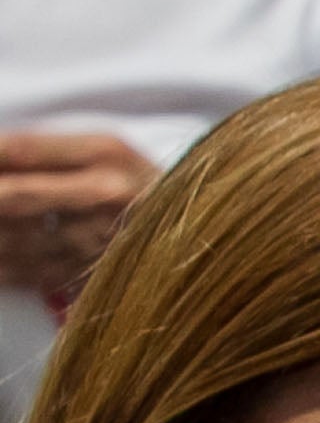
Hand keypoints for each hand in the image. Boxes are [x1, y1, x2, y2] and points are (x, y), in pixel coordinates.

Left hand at [0, 131, 153, 296]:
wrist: (198, 234)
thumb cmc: (138, 183)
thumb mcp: (100, 150)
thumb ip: (42, 151)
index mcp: (104, 153)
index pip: (20, 149)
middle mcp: (105, 195)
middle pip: (13, 196)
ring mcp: (100, 239)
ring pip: (16, 239)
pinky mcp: (93, 273)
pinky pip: (27, 272)